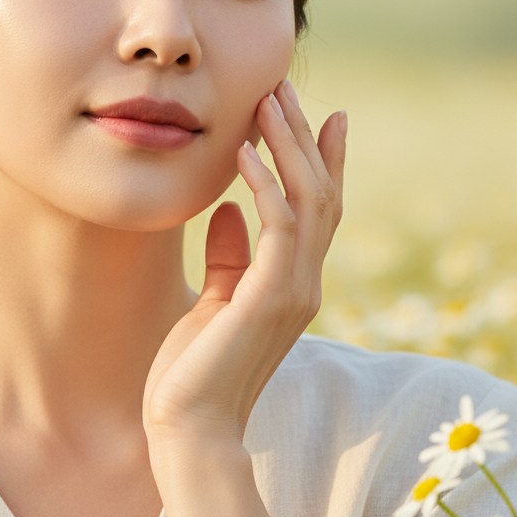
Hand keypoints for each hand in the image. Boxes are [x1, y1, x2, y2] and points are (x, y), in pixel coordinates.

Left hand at [143, 79, 345, 448]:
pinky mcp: (268, 297)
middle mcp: (305, 282)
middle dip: (304, 137)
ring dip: (289, 147)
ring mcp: (293, 291)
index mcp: (294, 282)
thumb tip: (229, 209)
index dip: (327, 159)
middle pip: (321, 193)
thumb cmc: (195, 369)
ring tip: (267, 101)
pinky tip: (243, 151)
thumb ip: (230, 257)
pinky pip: (278, 226)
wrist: (188, 429)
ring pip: (308, 200)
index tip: (328, 113)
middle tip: (286, 88)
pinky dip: (266, 183)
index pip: (320, 208)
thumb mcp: (214, 299)